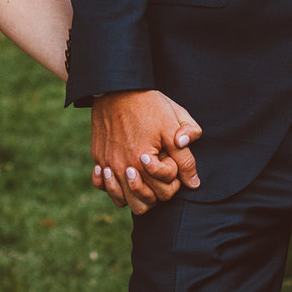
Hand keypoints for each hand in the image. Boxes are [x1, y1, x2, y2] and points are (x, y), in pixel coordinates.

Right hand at [90, 89, 200, 213]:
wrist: (117, 87)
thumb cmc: (149, 105)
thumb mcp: (174, 125)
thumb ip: (185, 157)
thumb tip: (193, 182)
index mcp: (144, 162)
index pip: (165, 193)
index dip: (175, 180)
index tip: (172, 162)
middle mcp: (123, 167)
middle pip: (144, 204)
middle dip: (157, 193)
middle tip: (160, 173)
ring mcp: (108, 164)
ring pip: (122, 200)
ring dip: (134, 194)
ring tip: (142, 177)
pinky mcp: (98, 157)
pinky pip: (101, 186)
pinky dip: (111, 186)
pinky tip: (121, 173)